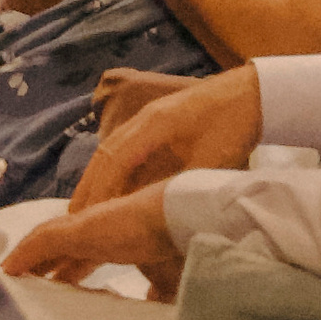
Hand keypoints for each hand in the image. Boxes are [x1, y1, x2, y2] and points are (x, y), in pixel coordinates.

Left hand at [2, 185, 185, 301]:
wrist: (180, 220)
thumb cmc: (177, 247)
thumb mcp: (166, 281)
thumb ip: (155, 294)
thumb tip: (150, 307)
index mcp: (115, 240)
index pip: (83, 256)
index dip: (68, 271)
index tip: (58, 287)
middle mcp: (96, 229)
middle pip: (59, 248)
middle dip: (43, 266)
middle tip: (27, 286)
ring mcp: (85, 226)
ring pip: (46, 242)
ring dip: (29, 259)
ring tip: (10, 277)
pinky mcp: (77, 228)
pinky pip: (41, 242)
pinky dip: (24, 254)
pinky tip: (9, 270)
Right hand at [71, 63, 259, 208]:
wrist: (249, 95)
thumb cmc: (233, 129)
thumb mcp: (210, 163)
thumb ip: (181, 185)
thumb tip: (155, 217)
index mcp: (153, 124)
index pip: (115, 161)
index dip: (100, 192)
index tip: (85, 222)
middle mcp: (142, 119)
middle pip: (104, 155)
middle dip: (87, 189)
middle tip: (71, 224)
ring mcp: (145, 119)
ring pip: (110, 152)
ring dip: (95, 182)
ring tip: (82, 213)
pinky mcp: (154, 126)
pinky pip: (123, 151)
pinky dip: (110, 174)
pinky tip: (110, 194)